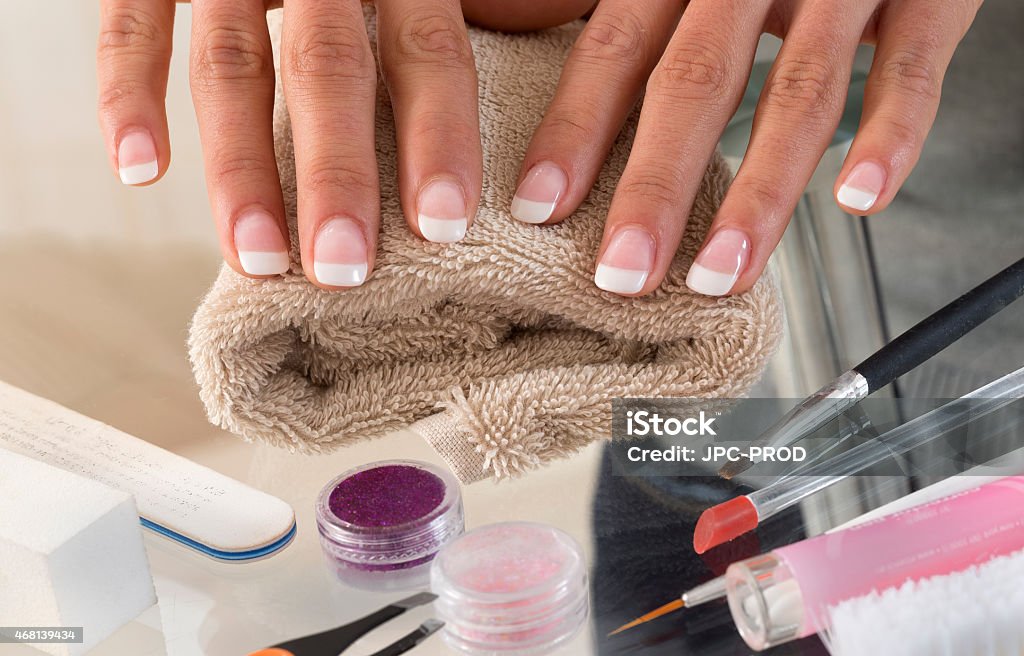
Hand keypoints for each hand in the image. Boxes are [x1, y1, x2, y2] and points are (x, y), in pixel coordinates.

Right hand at [97, 0, 481, 287]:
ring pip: (230, 65)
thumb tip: (480, 177)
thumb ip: (429, 48)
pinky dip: (128, 96)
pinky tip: (140, 173)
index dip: (440, 139)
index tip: (442, 227)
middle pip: (328, 68)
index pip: (428, 53)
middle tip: (343, 270)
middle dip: (336, 176)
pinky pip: (128, 25)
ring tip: (258, 258)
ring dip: (241, 169)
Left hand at [510, 0, 982, 295]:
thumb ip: (650, 28)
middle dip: (654, 188)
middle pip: (694, 82)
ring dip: (758, 194)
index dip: (575, 130)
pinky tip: (858, 199)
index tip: (538, 208)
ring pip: (797, 92)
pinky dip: (889, 135)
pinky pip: (911, 67)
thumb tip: (577, 130)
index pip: (616, 49)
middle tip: (623, 273)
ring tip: (720, 273)